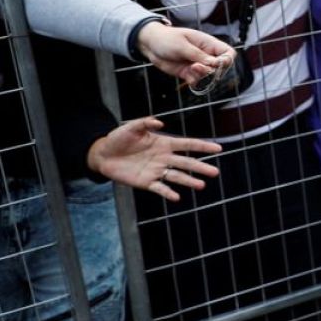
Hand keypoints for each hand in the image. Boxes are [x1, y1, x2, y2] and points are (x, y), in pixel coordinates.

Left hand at [86, 117, 221, 202]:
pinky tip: (177, 197)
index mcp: (163, 143)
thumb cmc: (118, 138)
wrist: (103, 155)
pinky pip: (160, 188)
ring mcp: (156, 171)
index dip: (202, 146)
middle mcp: (163, 158)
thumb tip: (160, 123)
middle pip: (186, 163)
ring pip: (176, 176)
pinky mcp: (146, 182)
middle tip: (215, 172)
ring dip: (189, 181)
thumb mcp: (131, 127)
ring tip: (201, 185)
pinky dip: (168, 193)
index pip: (187, 144)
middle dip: (200, 167)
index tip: (218, 148)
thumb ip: (145, 123)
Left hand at [136, 21, 235, 85]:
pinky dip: (194, 82)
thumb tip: (214, 64)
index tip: (217, 64)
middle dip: (212, 70)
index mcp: (208, 44)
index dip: (227, 60)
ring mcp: (197, 65)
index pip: (228, 53)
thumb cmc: (167, 39)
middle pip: (221, 67)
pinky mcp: (188, 73)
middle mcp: (206, 55)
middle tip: (197, 66)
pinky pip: (197, 81)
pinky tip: (187, 78)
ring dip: (201, 76)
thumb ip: (198, 55)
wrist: (150, 44)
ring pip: (208, 76)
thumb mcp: (183, 45)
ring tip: (190, 69)